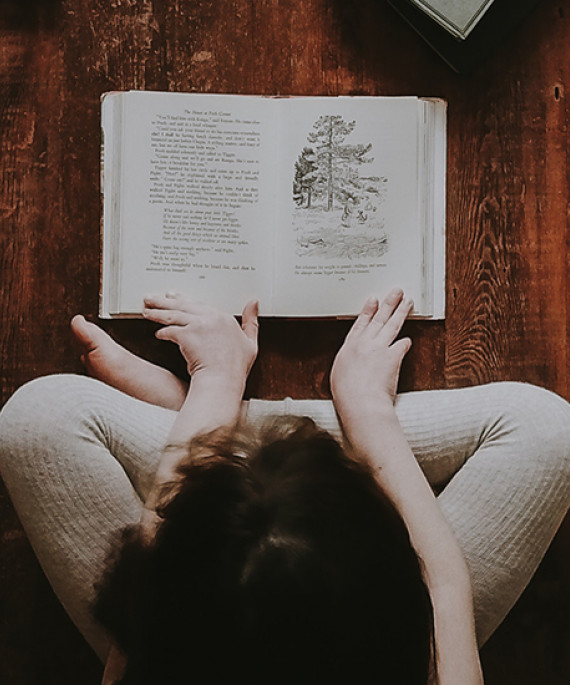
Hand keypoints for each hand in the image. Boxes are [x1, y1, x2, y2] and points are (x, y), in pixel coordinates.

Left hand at [143, 294, 258, 387]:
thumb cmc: (235, 368)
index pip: (201, 305)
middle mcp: (211, 318)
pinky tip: (157, 333)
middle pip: (184, 305)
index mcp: (224, 318)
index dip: (186, 301)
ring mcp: (198, 325)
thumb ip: (251, 321)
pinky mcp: (186, 335)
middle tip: (153, 299)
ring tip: (147, 310)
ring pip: (173, 314)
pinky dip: (163, 332)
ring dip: (158, 312)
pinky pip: (170, 330)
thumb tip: (253, 302)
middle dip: (166, 301)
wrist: (222, 381)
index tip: (176, 297)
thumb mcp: (251, 343)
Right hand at [330, 288, 412, 421]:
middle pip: (379, 319)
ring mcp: (379, 348)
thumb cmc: (347, 394)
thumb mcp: (339, 373)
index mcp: (349, 347)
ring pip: (392, 325)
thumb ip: (348, 362)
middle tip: (396, 292)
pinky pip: (402, 344)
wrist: (360, 402)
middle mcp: (364, 343)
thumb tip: (355, 361)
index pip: (361, 323)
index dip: (368, 310)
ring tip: (408, 301)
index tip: (373, 299)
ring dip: (401, 311)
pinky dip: (405, 342)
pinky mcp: (393, 356)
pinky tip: (408, 340)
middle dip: (388, 303)